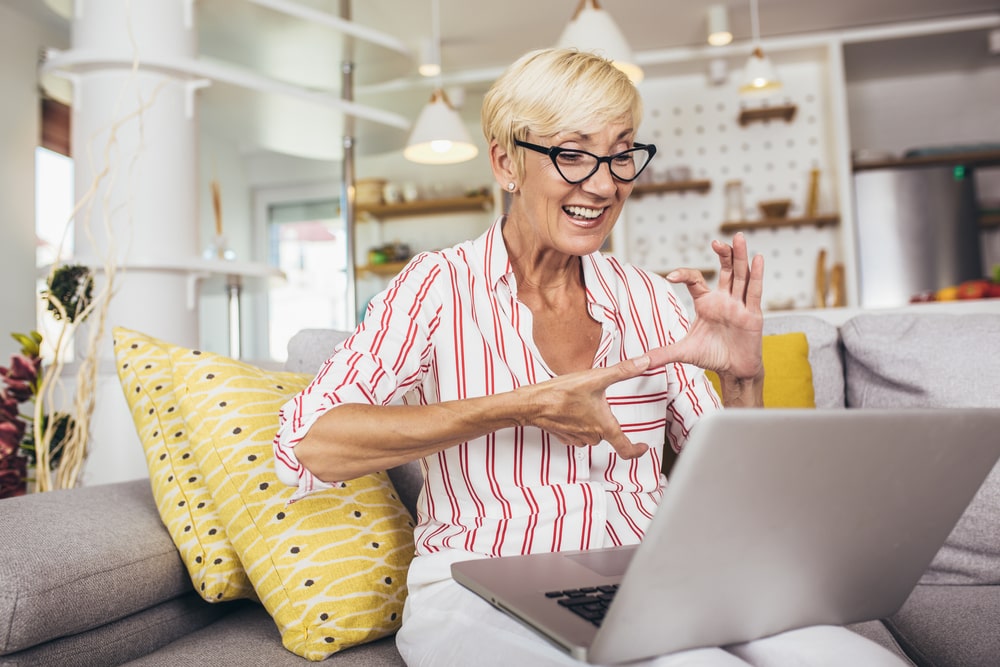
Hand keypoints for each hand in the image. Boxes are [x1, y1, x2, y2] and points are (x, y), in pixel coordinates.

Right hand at [523, 356, 651, 459]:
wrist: (532, 403)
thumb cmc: (561, 393)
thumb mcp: (596, 378)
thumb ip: (624, 370)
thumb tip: (645, 362)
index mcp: (603, 425)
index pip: (626, 448)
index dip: (637, 450)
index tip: (643, 447)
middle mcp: (591, 435)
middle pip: (608, 435)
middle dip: (607, 421)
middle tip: (600, 404)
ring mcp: (576, 437)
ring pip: (592, 434)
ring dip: (592, 423)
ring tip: (583, 404)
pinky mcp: (564, 436)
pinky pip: (577, 434)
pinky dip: (578, 424)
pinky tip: (571, 410)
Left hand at [647, 233, 763, 378]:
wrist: (734, 371)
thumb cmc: (712, 356)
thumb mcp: (683, 353)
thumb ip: (662, 354)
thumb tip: (640, 362)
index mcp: (706, 303)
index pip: (695, 281)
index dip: (684, 275)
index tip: (670, 276)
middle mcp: (724, 299)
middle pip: (725, 270)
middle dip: (723, 254)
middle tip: (716, 242)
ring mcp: (739, 305)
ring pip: (741, 276)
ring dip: (740, 257)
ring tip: (739, 238)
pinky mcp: (753, 314)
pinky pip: (754, 292)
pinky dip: (757, 275)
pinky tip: (758, 258)